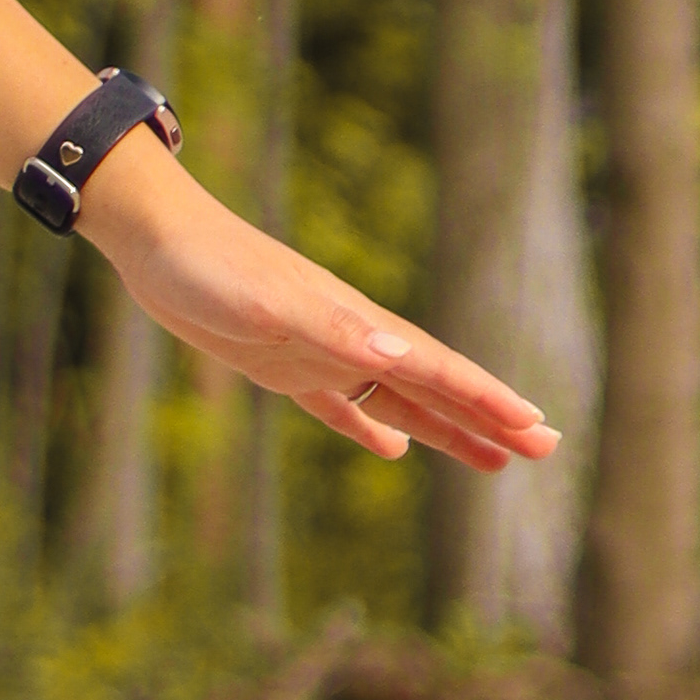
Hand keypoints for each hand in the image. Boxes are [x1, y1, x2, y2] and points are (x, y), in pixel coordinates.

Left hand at [82, 152, 557, 472]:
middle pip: (432, 385)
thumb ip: (334, 330)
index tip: (538, 429)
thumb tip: (402, 356)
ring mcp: (316, 351)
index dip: (486, 399)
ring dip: (445, 428)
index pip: (437, 368)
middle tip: (545, 450)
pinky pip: (339, 405)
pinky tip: (395, 448)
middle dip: (486, 417)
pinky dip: (371, 427)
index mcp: (355, 324)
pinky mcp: (277, 363)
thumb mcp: (269, 304)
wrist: (154, 238)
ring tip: (494, 461)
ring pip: (398, 399)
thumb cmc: (209, 266)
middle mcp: (347, 338)